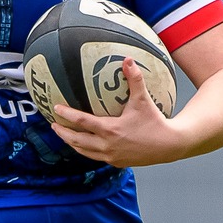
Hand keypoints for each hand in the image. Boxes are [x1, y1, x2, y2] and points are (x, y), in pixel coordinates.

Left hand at [48, 60, 185, 167]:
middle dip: (63, 132)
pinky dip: (85, 150)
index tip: (56, 108)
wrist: (169, 145)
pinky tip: (82, 144)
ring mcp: (111, 156)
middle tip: (53, 123)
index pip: (83, 122)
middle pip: (77, 140)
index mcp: (110, 130)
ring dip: (71, 143)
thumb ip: (134, 79)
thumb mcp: (143, 100)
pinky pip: (94, 157)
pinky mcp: (116, 162)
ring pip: (83, 151)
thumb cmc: (155, 121)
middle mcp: (107, 145)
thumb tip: (128, 59)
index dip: (67, 115)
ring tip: (63, 135)